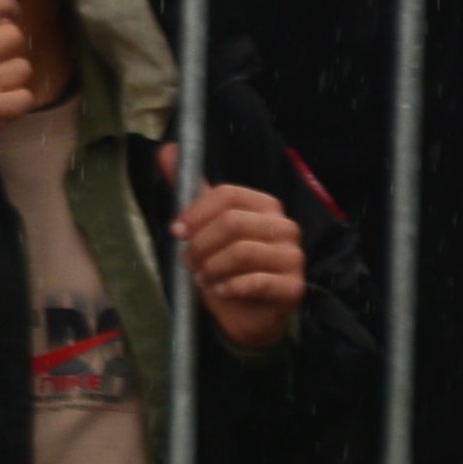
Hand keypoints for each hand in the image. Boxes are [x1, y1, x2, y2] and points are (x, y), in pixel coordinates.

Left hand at [172, 177, 304, 352]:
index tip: (176, 231)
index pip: (228, 194)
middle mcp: (284, 227)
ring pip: (242, 252)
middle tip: (189, 263)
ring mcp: (293, 257)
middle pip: (232, 222)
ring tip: (203, 279)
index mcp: (265, 206)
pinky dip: (230, 287)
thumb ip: (189, 190)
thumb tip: (168, 149)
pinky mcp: (294, 287)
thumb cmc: (225, 267)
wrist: (246, 314)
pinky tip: (220, 292)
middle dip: (200, 244)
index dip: (196, 212)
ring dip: (212, 268)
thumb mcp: (204, 226)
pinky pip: (258, 281)